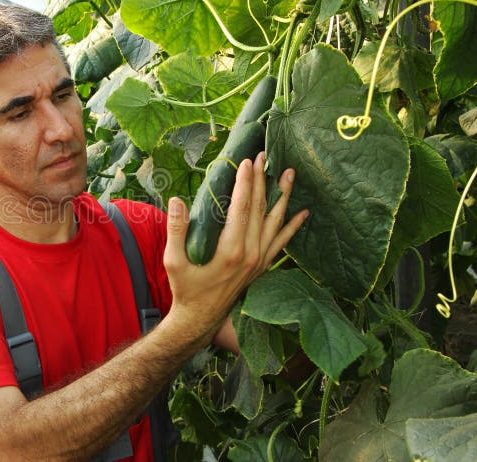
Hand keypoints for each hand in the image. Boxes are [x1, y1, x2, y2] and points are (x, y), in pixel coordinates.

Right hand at [163, 152, 307, 335]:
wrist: (200, 319)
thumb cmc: (185, 289)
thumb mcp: (173, 260)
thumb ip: (176, 229)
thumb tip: (176, 201)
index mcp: (230, 250)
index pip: (242, 208)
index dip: (245, 183)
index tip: (247, 161)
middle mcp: (250, 254)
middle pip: (260, 209)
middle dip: (262, 180)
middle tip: (264, 156)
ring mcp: (259, 260)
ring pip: (275, 222)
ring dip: (283, 196)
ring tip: (289, 173)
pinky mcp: (262, 266)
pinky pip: (282, 242)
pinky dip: (293, 226)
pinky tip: (303, 212)